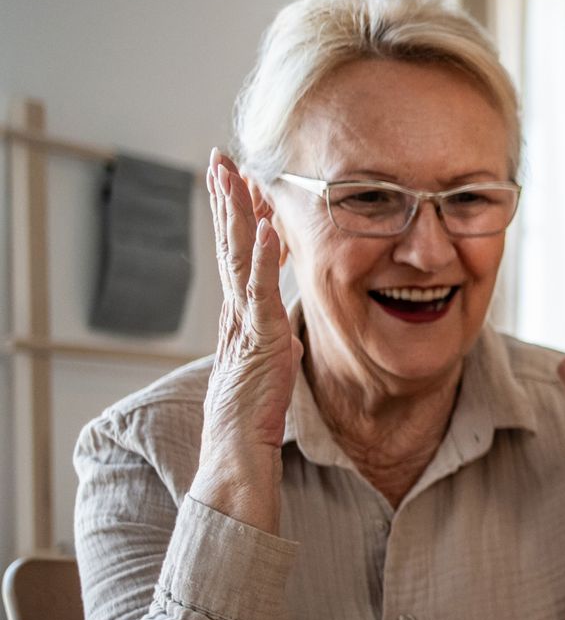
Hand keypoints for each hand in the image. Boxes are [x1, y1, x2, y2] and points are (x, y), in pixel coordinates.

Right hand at [188, 150, 300, 531]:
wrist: (237, 460)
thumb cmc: (255, 425)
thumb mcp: (269, 373)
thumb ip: (275, 347)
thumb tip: (288, 334)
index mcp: (240, 324)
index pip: (238, 261)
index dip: (238, 222)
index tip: (240, 185)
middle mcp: (236, 318)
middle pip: (229, 248)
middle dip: (225, 202)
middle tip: (222, 160)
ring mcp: (243, 328)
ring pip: (238, 259)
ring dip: (238, 214)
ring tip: (235, 173)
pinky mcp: (258, 342)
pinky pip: (259, 290)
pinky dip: (262, 255)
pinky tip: (268, 226)